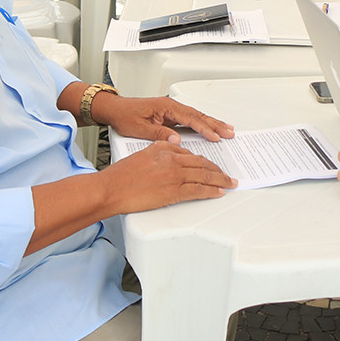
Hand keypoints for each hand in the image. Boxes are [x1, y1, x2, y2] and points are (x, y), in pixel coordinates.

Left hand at [92, 94, 234, 144]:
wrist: (115, 110)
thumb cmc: (125, 116)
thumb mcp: (139, 128)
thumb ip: (158, 133)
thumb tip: (176, 139)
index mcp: (166, 107)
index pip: (190, 118)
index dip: (204, 128)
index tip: (215, 136)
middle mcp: (171, 106)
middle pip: (198, 115)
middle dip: (215, 124)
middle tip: (229, 132)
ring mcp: (171, 110)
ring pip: (196, 116)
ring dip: (211, 123)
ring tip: (226, 129)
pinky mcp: (170, 115)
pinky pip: (190, 119)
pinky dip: (201, 123)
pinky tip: (208, 128)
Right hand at [102, 140, 236, 212]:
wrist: (111, 189)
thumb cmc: (121, 176)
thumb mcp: (142, 154)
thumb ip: (159, 151)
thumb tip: (170, 152)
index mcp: (164, 148)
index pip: (190, 153)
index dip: (203, 160)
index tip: (210, 164)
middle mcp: (171, 159)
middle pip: (201, 163)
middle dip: (217, 169)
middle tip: (226, 174)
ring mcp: (174, 175)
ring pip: (204, 175)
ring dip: (220, 180)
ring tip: (229, 183)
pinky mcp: (173, 191)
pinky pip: (198, 190)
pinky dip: (211, 190)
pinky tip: (218, 192)